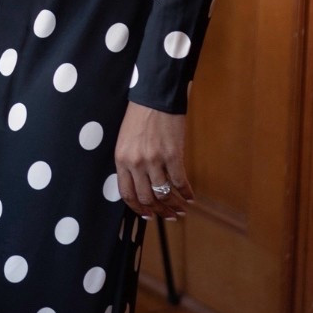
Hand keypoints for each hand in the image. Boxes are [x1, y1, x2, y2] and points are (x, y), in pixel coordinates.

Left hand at [114, 100, 193, 221]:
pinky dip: (186, 192)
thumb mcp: (125, 140)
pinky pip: (180, 181)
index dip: (138, 208)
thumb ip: (130, 162)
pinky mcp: (173, 155)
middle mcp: (136, 163)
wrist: (155, 97)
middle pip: (147, 197)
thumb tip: (140, 184)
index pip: (127, 193)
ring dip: (173, 205)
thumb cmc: (139, 116)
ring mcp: (155, 160)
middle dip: (158, 210)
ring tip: (180, 210)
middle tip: (167, 215)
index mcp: (121, 159)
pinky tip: (190, 197)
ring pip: (164, 193)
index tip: (147, 215)